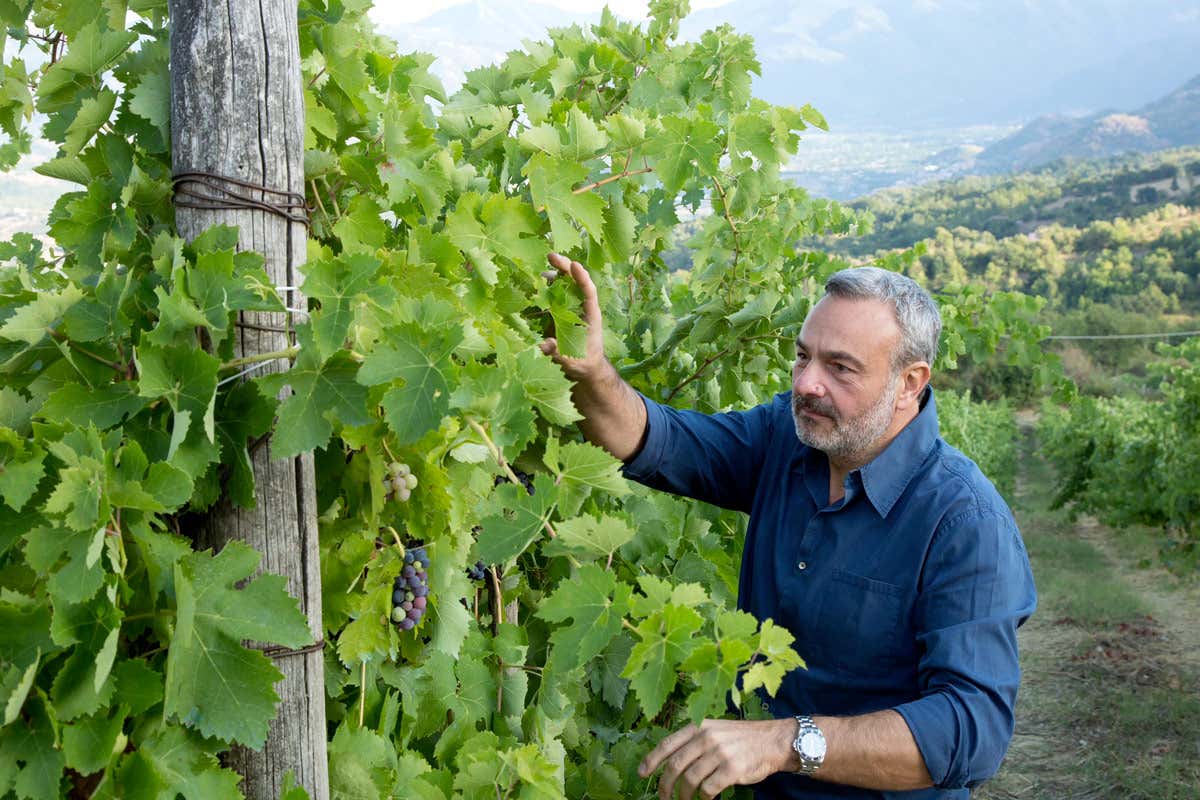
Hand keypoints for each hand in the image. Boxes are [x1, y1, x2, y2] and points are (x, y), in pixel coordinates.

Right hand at [539, 252, 606, 380]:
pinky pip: (554, 296)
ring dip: (553, 276)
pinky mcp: (561, 314)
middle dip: (564, 268)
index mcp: (590, 316)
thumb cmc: (584, 364)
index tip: (574, 265)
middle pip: (575, 282)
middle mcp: (581, 308)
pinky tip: (535, 284)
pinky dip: (546, 288)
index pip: (589, 292)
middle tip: (550, 256)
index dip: (582, 278)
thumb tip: (544, 345)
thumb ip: (558, 353)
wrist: (585, 369)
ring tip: (539, 272)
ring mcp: (571, 309)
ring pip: (564, 286)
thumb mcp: (572, 361)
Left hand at [638, 718, 795, 799]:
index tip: (642, 774)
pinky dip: (704, 798)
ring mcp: (719, 753)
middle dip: (665, 785)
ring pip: (690, 780)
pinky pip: (708, 789)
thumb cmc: (740, 739)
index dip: (651, 760)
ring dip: (684, 796)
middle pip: (675, 766)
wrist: (772, 741)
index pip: (668, 744)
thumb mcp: (714, 730)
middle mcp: (706, 737)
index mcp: (698, 726)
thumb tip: (670, 761)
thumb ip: (694, 741)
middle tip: (663, 797)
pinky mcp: (732, 769)